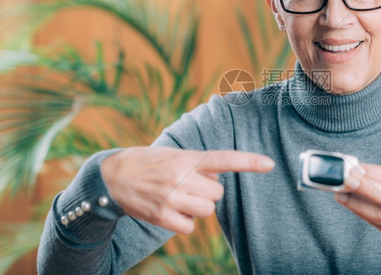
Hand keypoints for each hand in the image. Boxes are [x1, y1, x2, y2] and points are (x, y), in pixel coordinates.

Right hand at [101, 147, 274, 233]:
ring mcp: (171, 197)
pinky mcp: (161, 216)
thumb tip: (217, 182)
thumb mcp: (174, 154)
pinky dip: (184, 221)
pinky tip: (170, 210)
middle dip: (207, 191)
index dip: (248, 161)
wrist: (112, 175)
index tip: (269, 164)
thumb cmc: (150, 163)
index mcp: (186, 157)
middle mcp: (180, 176)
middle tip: (188, 184)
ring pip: (206, 210)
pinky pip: (190, 226)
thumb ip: (198, 165)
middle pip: (217, 194)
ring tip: (177, 195)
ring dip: (197, 206)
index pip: (223, 158)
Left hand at [334, 164, 380, 256]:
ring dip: (358, 203)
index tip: (356, 168)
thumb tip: (353, 171)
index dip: (375, 173)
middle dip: (367, 188)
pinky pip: (378, 226)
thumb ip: (379, 180)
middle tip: (347, 181)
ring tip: (341, 194)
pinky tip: (348, 204)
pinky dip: (361, 213)